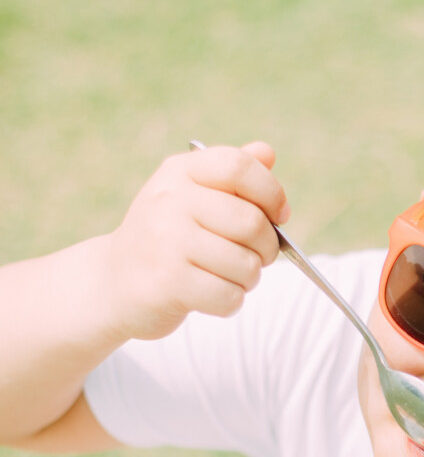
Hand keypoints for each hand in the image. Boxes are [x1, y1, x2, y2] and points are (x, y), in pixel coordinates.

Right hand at [103, 142, 289, 341]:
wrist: (111, 282)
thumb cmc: (165, 239)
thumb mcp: (190, 196)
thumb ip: (230, 176)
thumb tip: (267, 153)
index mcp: (180, 172)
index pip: (240, 167)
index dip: (271, 193)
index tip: (278, 215)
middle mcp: (170, 201)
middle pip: (252, 222)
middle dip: (267, 248)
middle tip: (256, 258)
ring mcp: (167, 241)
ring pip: (246, 265)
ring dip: (247, 280)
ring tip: (226, 277)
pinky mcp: (168, 282)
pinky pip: (229, 296)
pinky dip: (230, 303)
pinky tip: (210, 296)